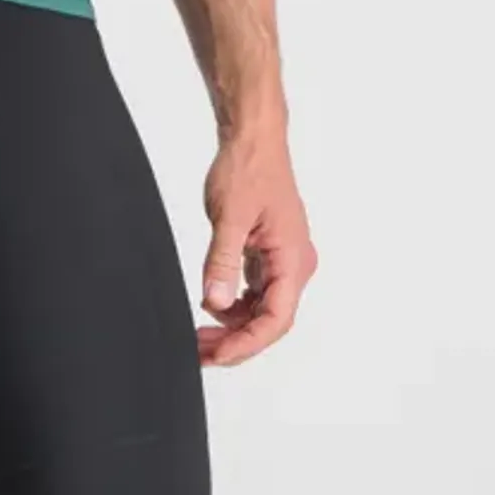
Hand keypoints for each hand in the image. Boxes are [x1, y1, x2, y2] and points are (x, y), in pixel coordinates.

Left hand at [195, 130, 315, 366]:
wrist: (253, 139)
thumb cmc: (249, 168)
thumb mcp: (229, 216)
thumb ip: (221, 261)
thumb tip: (214, 302)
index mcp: (293, 260)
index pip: (275, 320)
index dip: (245, 344)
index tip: (216, 355)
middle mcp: (294, 265)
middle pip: (269, 320)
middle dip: (235, 341)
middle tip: (199, 352)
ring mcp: (283, 260)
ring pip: (261, 309)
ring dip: (233, 325)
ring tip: (200, 334)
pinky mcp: (269, 253)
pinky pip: (256, 291)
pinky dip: (234, 304)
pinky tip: (212, 305)